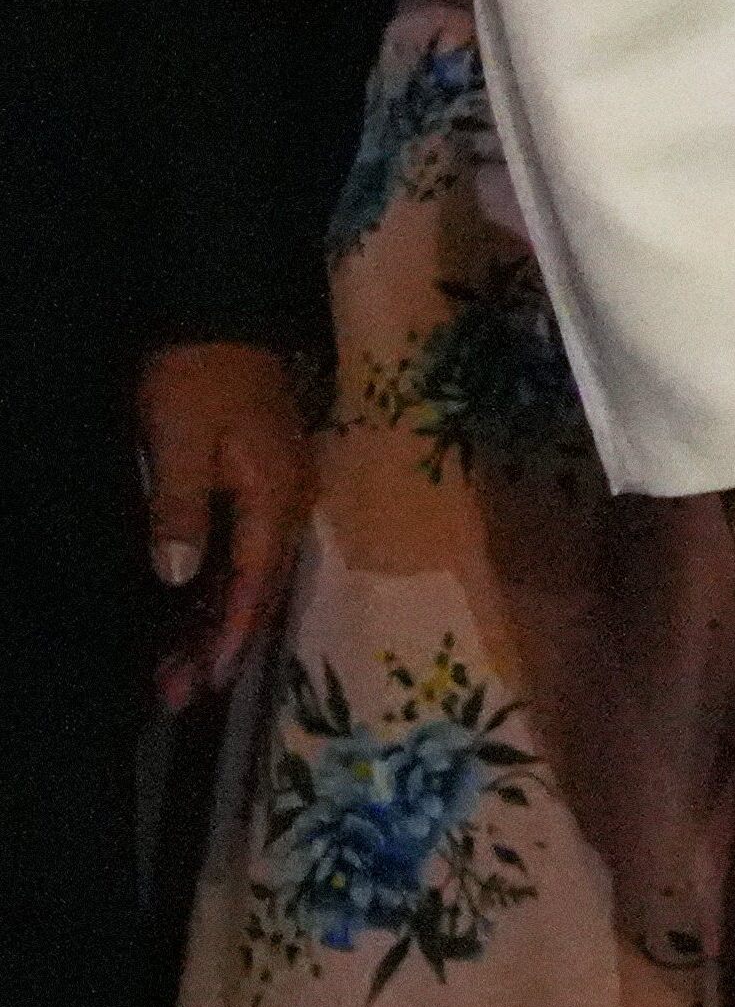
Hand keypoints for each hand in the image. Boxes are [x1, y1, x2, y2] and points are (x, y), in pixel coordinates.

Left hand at [135, 341, 310, 708]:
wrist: (225, 312)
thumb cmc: (199, 377)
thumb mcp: (180, 440)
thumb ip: (182, 510)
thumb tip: (177, 579)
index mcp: (274, 497)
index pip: (254, 585)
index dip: (228, 638)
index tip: (203, 686)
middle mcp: (288, 502)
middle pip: (257, 588)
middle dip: (218, 644)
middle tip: (174, 694)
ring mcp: (279, 490)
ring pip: (251, 573)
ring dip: (216, 620)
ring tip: (175, 665)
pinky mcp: (263, 480)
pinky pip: (245, 550)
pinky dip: (219, 586)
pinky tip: (192, 608)